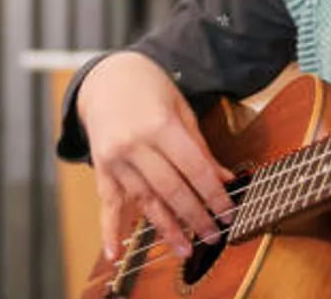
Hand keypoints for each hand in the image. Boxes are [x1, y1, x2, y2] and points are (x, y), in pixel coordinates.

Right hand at [77, 52, 234, 259]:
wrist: (109, 77)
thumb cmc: (152, 89)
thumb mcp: (181, 109)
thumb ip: (201, 146)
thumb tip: (224, 178)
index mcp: (161, 125)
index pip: (194, 168)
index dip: (213, 193)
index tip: (228, 212)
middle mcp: (135, 144)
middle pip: (170, 188)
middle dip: (195, 216)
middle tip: (214, 236)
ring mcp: (115, 158)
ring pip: (144, 200)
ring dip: (166, 228)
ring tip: (184, 249)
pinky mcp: (101, 168)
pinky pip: (107, 203)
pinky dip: (110, 230)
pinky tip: (115, 253)